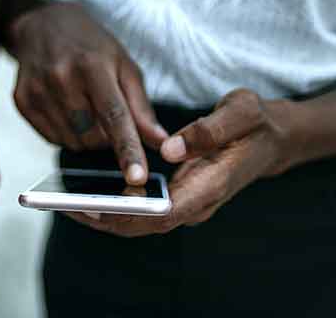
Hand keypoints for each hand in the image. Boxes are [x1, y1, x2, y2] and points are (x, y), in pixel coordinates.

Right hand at [8, 2, 167, 184]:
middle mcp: (60, 78)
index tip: (137, 177)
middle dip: (106, 137)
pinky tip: (67, 110)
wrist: (44, 26)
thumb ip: (141, 108)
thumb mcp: (123, 66)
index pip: (114, 117)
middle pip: (92, 137)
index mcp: (92, 66)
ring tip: (85, 108)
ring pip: (72, 143)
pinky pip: (52, 139)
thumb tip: (161, 143)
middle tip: (106, 115)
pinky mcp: (22, 102)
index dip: (127, 150)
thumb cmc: (90, 46)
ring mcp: (37, 91)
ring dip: (86, 137)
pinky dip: (66, 134)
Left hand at [66, 89, 297, 236]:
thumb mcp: (241, 112)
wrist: (271, 139)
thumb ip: (208, 129)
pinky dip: (113, 205)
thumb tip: (169, 150)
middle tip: (65, 205)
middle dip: (104, 219)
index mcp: (210, 186)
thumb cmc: (255, 124)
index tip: (96, 210)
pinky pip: (140, 209)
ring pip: (139, 221)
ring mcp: (185, 204)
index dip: (129, 215)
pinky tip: (87, 193)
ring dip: (103, 215)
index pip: (165, 213)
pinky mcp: (176, 197)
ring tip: (65, 201)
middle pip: (143, 224)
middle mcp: (195, 203)